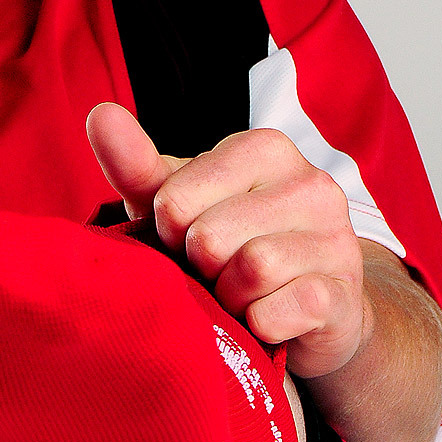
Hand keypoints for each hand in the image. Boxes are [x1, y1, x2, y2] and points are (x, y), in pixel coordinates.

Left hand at [85, 101, 369, 379]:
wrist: (306, 312)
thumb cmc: (229, 247)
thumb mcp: (178, 203)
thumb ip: (136, 166)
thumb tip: (99, 114)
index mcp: (263, 148)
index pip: (174, 201)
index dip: (167, 234)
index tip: (187, 239)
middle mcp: (310, 183)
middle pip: (209, 238)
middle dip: (198, 269)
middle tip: (215, 272)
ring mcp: (334, 237)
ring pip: (250, 270)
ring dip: (228, 298)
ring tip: (238, 294)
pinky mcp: (341, 294)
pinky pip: (278, 312)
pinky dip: (258, 326)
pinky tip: (265, 319)